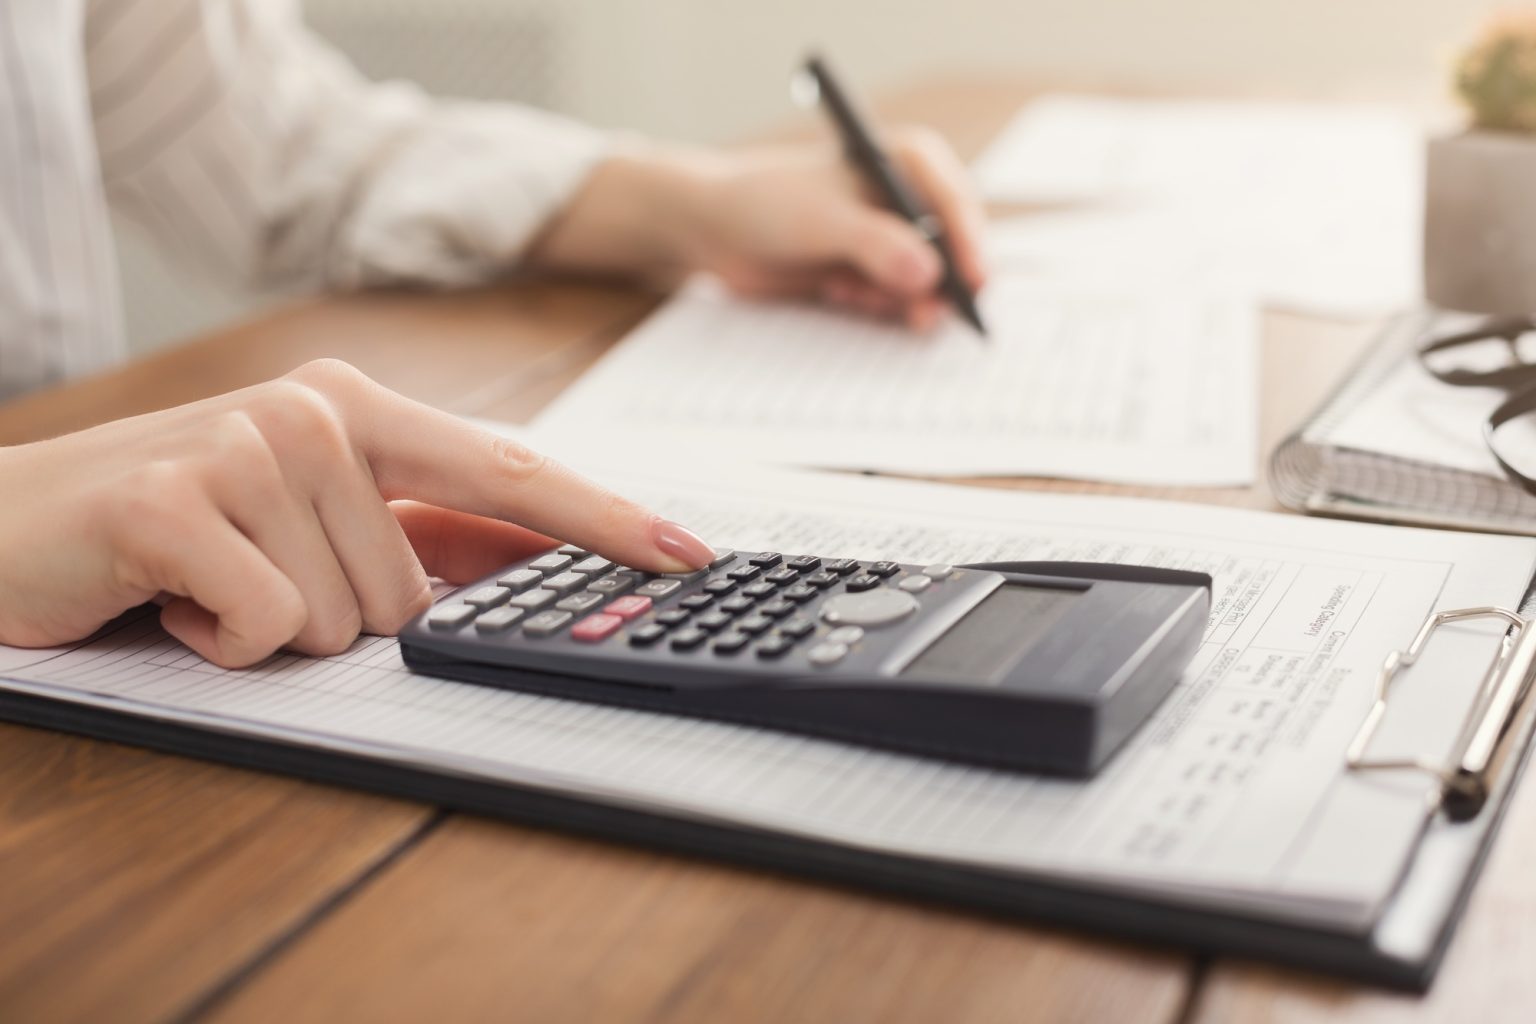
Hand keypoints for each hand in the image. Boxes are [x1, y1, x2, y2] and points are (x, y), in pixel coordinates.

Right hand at [0, 360, 714, 666]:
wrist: (5, 526)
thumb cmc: (172, 525)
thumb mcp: (305, 514)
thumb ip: (414, 529)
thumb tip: (532, 558)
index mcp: (358, 407)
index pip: (511, 473)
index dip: (604, 520)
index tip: (684, 555)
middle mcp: (314, 411)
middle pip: (415, 592)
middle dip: (342, 619)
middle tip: (257, 577)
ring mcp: (246, 446)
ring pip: (346, 621)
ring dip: (276, 632)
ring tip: (210, 580)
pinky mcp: (175, 500)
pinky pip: (268, 629)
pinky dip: (219, 641)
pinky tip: (175, 595)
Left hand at [530, 129, 987, 329]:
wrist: (710, 227)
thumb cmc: (763, 202)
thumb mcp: (823, 221)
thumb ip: (877, 246)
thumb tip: (929, 275)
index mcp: (906, 162)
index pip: (955, 202)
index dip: (970, 244)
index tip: (974, 282)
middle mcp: (904, 201)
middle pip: (949, 250)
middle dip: (938, 286)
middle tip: (925, 316)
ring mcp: (887, 241)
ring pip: (923, 284)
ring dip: (897, 300)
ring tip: (851, 295)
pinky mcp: (866, 274)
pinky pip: (893, 303)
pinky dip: (874, 308)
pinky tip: (837, 295)